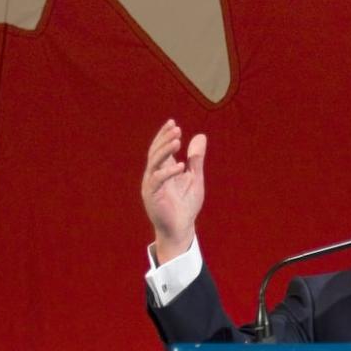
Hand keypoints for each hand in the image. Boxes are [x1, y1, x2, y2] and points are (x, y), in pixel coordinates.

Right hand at [141, 120, 205, 263]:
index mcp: (162, 170)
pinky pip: (157, 180)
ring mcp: (151, 185)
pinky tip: (181, 165)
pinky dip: (168, 172)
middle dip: (164, 139)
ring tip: (177, 140)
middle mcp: (154, 175)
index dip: (164, 135)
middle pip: (155, 152)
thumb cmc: (186, 204)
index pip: (159, 148)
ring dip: (164, 150)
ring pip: (154, 163)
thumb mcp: (195, 177)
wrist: (181, 227)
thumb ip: (196, 159)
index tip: (172, 122)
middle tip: (176, 129)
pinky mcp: (151, 196)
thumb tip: (200, 136)